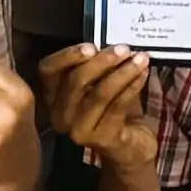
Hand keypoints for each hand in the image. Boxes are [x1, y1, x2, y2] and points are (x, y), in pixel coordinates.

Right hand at [37, 43, 162, 177]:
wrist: (130, 146)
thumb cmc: (113, 109)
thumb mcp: (100, 84)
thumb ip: (99, 67)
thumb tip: (112, 44)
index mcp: (53, 97)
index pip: (47, 71)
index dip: (66, 56)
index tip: (91, 45)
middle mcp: (60, 115)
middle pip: (75, 81)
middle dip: (102, 62)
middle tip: (124, 48)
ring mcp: (78, 130)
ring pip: (98, 94)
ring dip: (122, 73)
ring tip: (140, 58)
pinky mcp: (101, 139)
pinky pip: (117, 106)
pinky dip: (132, 87)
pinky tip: (143, 75)